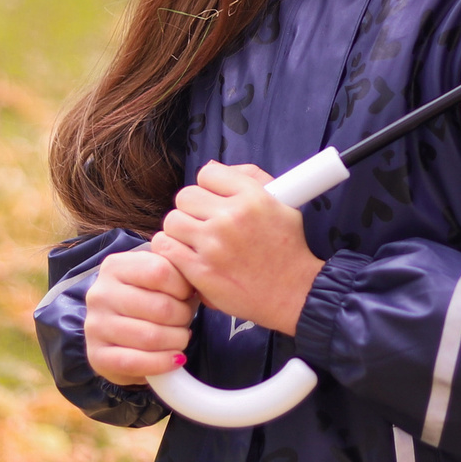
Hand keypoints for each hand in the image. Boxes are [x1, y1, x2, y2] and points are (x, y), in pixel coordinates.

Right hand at [84, 247, 199, 384]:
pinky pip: (135, 362)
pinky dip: (162, 363)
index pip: (160, 271)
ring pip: (150, 337)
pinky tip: (175, 359)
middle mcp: (100, 294)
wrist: (123, 335)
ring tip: (180, 338)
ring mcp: (95, 325)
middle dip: (183, 318)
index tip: (187, 295)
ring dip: (177, 341)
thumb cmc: (149, 301)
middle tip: (185, 320)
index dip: (183, 287)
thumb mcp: (160, 279)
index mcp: (115, 266)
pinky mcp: (96, 355)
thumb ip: (176, 273)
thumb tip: (197, 282)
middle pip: (160, 307)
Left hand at [152, 162, 325, 336]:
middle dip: (192, 208)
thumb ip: (250, 176)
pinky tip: (186, 255)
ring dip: (180, 230)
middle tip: (203, 222)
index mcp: (252, 197)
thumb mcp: (283, 203)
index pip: (207, 173)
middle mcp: (232, 217)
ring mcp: (214, 245)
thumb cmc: (288, 250)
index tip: (214, 200)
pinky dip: (171, 250)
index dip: (209, 187)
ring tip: (196, 241)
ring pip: (172, 221)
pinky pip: (166, 246)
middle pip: (185, 196)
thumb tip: (211, 167)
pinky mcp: (201, 270)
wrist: (295, 294)